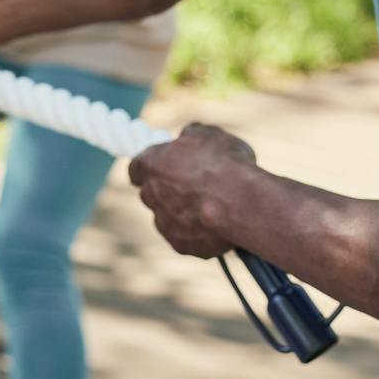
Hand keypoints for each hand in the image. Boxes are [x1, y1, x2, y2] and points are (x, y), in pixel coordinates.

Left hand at [128, 124, 257, 258]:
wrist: (242, 202)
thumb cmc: (225, 163)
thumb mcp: (209, 134)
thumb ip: (191, 135)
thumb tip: (188, 136)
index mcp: (151, 165)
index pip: (136, 168)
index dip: (150, 167)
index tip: (163, 166)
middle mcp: (151, 195)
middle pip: (151, 193)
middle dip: (167, 190)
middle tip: (194, 186)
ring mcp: (165, 223)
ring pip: (168, 217)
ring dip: (183, 212)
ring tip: (212, 206)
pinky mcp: (181, 245)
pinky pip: (186, 237)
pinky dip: (198, 232)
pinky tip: (218, 224)